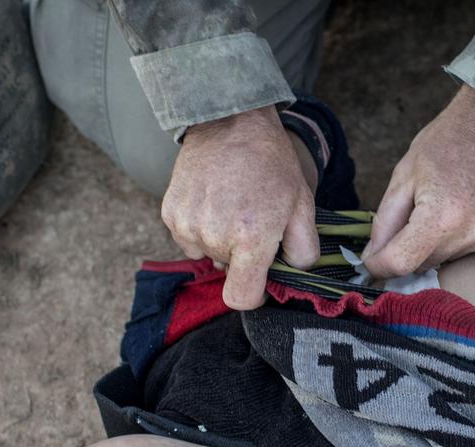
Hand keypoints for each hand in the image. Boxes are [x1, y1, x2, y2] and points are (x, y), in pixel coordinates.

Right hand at [161, 106, 317, 308]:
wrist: (230, 120)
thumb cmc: (271, 164)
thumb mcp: (303, 205)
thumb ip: (304, 250)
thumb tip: (294, 273)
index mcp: (250, 239)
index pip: (241, 298)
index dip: (254, 296)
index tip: (260, 282)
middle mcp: (214, 236)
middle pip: (227, 272)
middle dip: (242, 255)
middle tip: (252, 220)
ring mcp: (187, 224)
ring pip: (207, 254)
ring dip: (220, 241)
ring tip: (232, 206)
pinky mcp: (169, 212)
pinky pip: (188, 238)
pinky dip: (200, 226)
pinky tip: (213, 200)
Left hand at [361, 85, 474, 278]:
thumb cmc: (444, 143)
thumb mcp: (402, 178)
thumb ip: (384, 224)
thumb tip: (372, 259)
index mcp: (442, 216)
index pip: (401, 263)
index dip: (379, 266)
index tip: (371, 262)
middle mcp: (471, 232)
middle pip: (422, 264)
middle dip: (408, 247)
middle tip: (413, 212)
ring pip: (443, 260)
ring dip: (433, 243)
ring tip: (442, 204)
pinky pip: (465, 253)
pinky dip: (455, 239)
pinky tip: (461, 209)